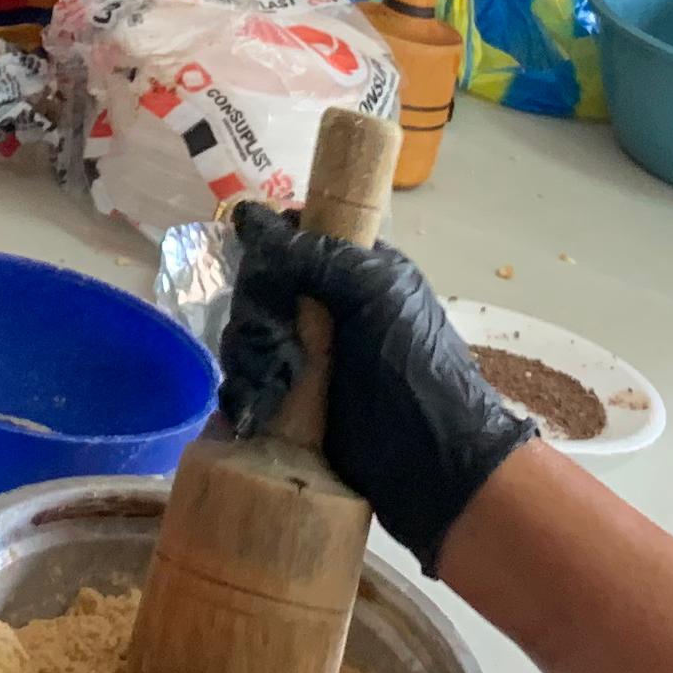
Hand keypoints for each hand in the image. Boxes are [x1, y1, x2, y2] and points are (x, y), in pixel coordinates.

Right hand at [220, 200, 540, 568]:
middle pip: (261, 290)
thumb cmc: (410, 362)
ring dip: (248, 357)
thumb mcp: (373, 291)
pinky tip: (249, 408)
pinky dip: (242, 395)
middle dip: (257, 313)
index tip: (260, 265)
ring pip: (248, 337)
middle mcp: (326, 309)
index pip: (293, 239)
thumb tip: (251, 216)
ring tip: (268, 382)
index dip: (270, 247)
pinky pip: (248, 385)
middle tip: (273, 338)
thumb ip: (315, 253)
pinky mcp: (291, 402)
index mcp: (354, 272)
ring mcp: (307, 357)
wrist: (430, 455)